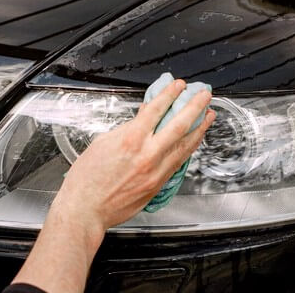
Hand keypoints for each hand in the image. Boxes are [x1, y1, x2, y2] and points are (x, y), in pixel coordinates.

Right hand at [11, 79, 214, 292]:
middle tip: (205, 95)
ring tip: (208, 116)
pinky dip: (188, 148)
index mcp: (130, 140)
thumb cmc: (87, 179)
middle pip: (178, 126)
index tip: (179, 85)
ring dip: (199, 129)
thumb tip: (142, 117)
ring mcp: (155, 172)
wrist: (85, 209)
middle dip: (194, 107)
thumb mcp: (102, 143)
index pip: (156, 110)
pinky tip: (194, 140)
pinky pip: (179, 162)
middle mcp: (147, 155)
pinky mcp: (158, 185)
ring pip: (184, 146)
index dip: (170, 94)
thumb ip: (126, 129)